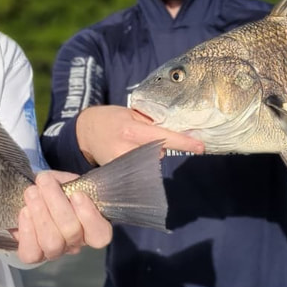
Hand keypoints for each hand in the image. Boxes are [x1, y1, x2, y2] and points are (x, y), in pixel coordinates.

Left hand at [13, 170, 113, 263]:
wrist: (35, 196)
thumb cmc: (57, 189)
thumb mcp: (69, 181)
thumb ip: (70, 183)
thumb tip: (58, 183)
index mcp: (91, 227)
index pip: (100, 235)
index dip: (89, 216)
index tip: (77, 194)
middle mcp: (76, 243)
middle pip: (72, 232)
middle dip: (56, 202)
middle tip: (44, 181)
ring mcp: (56, 251)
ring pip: (52, 242)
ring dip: (40, 213)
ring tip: (32, 192)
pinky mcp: (34, 255)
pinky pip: (31, 253)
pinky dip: (27, 230)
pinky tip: (25, 211)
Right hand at [75, 105, 203, 165]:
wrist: (85, 132)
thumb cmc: (112, 118)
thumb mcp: (131, 113)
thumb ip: (151, 122)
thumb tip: (176, 131)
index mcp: (131, 130)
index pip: (163, 136)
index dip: (183, 142)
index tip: (201, 147)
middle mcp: (126, 148)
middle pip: (159, 152)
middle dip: (161, 145)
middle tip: (146, 136)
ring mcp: (121, 163)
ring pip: (151, 162)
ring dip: (151, 154)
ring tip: (133, 143)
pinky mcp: (118, 173)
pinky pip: (140, 169)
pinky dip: (142, 161)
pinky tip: (130, 152)